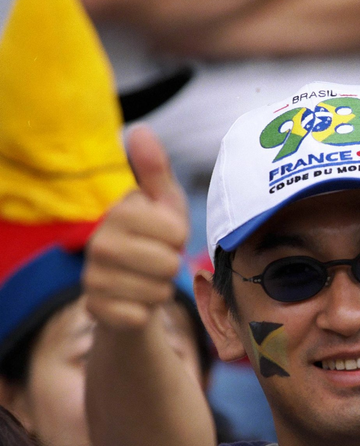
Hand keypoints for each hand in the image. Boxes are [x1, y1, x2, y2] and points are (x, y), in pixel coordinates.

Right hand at [83, 126, 188, 327]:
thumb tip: (140, 130)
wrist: (128, 286)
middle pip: (168, 264)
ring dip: (161, 289)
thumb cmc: (154, 237)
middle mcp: (100, 242)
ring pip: (158, 291)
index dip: (180, 237)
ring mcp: (94, 277)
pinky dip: (145, 311)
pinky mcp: (96, 308)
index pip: (176, 232)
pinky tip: (133, 299)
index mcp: (119, 212)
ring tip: (146, 278)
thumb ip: (156, 170)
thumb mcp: (164, 203)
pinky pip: (141, 315)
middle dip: (171, 266)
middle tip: (156, 260)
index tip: (165, 235)